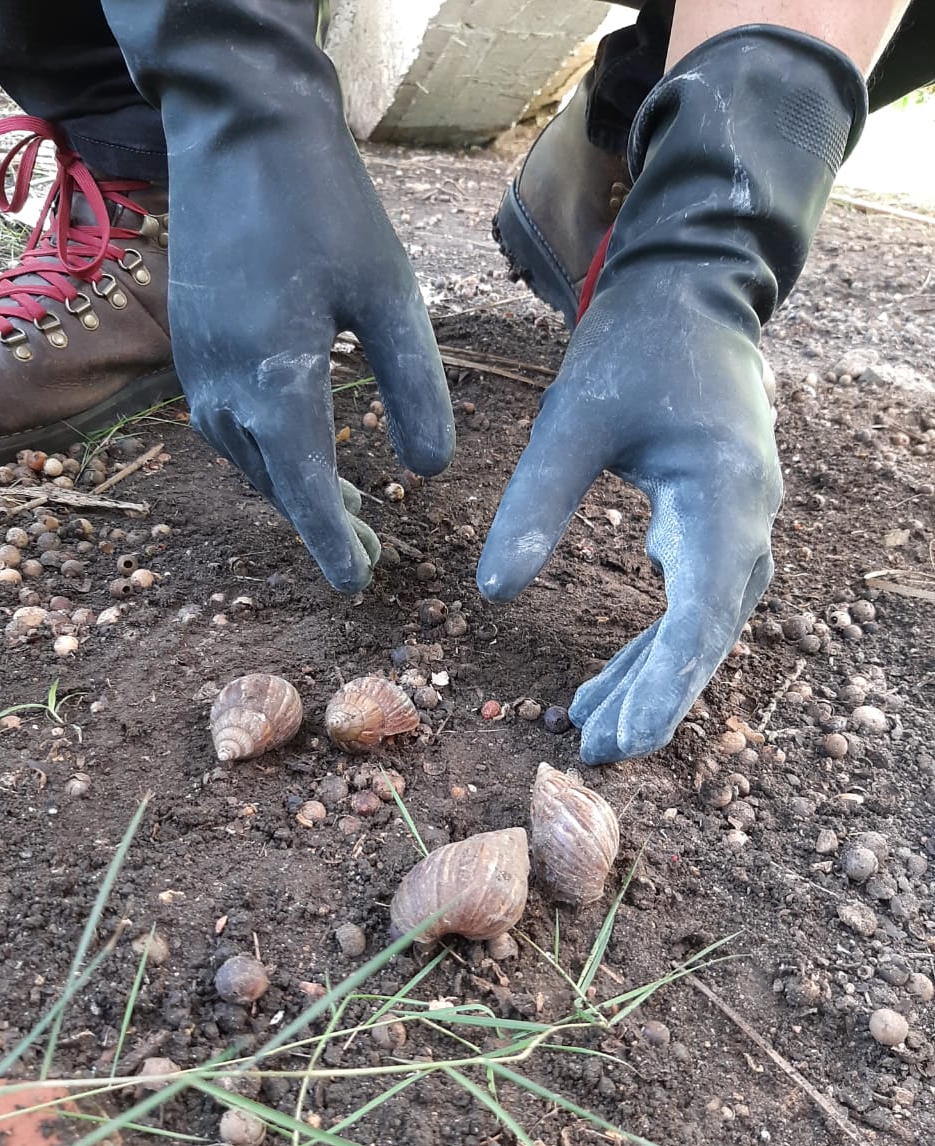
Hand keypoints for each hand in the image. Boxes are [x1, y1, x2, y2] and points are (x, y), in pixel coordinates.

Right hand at [103, 0, 454, 594]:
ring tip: (349, 512)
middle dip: (323, 524)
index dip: (332, 543)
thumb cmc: (325, 207)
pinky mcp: (191, 351)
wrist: (237, 131)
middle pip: (277, 485)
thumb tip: (431, 471)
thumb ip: (415, 387)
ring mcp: (198, 372)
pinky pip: (231, 428)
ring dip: (295, 492)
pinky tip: (304, 450)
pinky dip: (271, 454)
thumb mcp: (390, 295)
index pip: (306, 490)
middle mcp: (224, 390)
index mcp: (276, 381)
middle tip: (374, 556)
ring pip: (251, 462)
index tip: (358, 584)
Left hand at [477, 268, 780, 764]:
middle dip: (655, 697)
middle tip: (597, 753)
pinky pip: (693, 602)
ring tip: (588, 724)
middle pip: (708, 633)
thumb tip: (492, 594)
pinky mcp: (718, 525)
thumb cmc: (636, 345)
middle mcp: (749, 519)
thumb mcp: (573, 418)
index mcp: (724, 494)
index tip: (624, 737)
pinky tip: (610, 677)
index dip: (665, 683)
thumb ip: (535, 502)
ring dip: (651, 677)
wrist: (691, 296)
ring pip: (702, 625)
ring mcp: (740, 524)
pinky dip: (654, 644)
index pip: (703, 612)